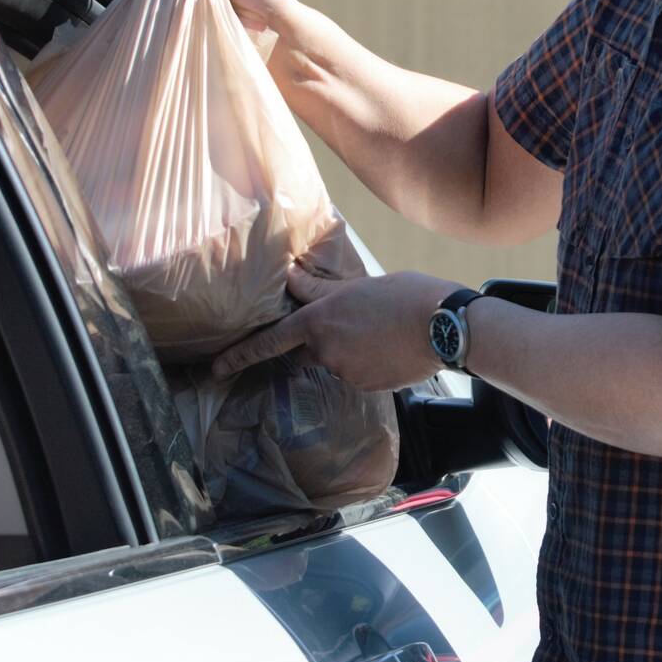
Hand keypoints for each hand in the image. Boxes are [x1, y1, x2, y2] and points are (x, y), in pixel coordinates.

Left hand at [211, 266, 458, 391]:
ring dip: (352, 349)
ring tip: (385, 330)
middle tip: (356, 322)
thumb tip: (292, 275)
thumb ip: (322, 289)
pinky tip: (394, 348)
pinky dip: (370, 363)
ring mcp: (347, 372)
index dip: (239, 354)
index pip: (270, 340)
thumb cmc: (405, 295)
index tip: (216, 369)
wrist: (445, 326)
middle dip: (322, 341)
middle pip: (309, 350)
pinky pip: (360, 375)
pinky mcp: (368, 387)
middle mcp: (326, 351)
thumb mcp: (359, 285)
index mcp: (319, 320)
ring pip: (338, 361)